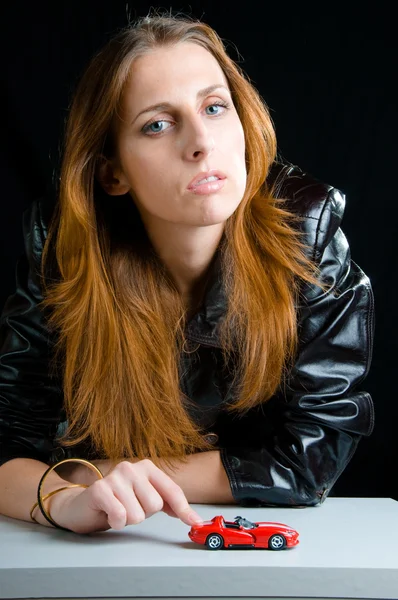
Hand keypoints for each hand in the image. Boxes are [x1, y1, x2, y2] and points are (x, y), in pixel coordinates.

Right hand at [49, 459, 202, 533]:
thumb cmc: (118, 502)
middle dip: (143, 514)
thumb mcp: (145, 499)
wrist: (82, 505)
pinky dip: (116, 522)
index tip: (195, 523)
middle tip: (129, 507)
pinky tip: (109, 514)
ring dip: (128, 520)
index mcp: (147, 467)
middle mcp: (132, 467)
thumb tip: (193, 518)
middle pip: (154, 505)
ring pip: (138, 514)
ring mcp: (115, 476)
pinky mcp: (100, 489)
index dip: (184, 509)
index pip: (172, 490)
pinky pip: (120, 516)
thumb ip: (168, 504)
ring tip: (118, 510)